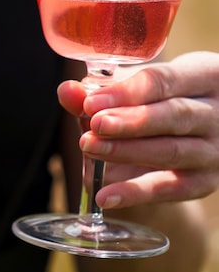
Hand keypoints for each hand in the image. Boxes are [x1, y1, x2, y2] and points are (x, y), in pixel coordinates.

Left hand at [56, 51, 218, 209]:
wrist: (192, 130)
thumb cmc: (160, 97)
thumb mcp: (139, 85)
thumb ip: (101, 89)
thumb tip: (68, 92)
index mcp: (205, 76)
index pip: (165, 81)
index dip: (126, 93)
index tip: (91, 102)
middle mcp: (218, 112)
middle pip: (174, 116)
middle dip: (130, 122)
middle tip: (94, 126)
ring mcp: (215, 150)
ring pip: (172, 151)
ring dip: (126, 152)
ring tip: (89, 148)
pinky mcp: (206, 182)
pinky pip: (171, 189)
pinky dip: (136, 193)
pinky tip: (104, 195)